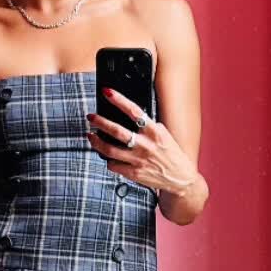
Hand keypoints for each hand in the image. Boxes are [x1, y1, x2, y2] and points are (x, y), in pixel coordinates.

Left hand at [86, 85, 200, 197]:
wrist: (180, 179)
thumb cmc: (171, 154)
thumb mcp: (164, 135)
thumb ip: (150, 125)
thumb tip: (133, 115)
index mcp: (155, 132)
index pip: (134, 111)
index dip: (119, 100)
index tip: (107, 92)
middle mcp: (146, 145)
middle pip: (117, 131)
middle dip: (100, 122)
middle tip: (91, 117)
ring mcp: (139, 160)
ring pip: (110, 150)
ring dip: (96, 141)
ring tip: (90, 135)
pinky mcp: (134, 174)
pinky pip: (113, 165)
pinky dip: (108, 160)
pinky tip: (106, 156)